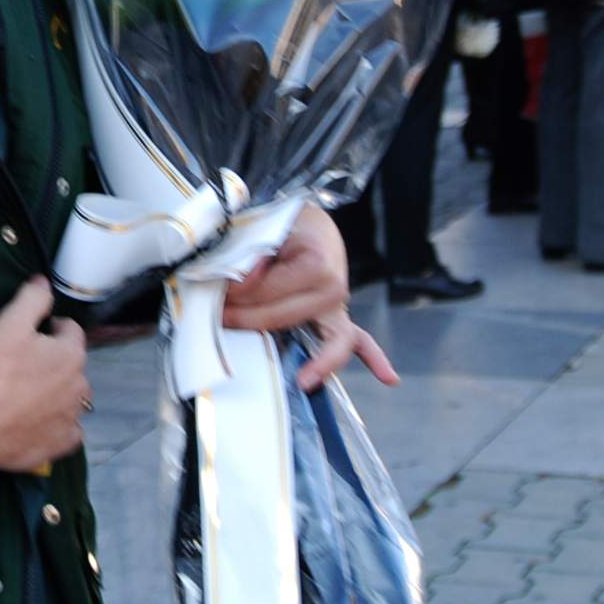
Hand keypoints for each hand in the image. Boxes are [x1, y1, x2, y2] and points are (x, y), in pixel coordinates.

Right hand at [0, 276, 89, 473]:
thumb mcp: (8, 324)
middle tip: (23, 366)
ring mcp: (71, 418)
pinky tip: (40, 422)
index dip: (50, 328)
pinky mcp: (59, 444)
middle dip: (54, 361)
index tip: (29, 335)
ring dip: (58, 393)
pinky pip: (69, 431)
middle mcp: (80, 386)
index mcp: (71, 354)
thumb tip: (44, 281)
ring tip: (28, 395)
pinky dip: (59, 425)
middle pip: (72, 365)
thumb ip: (32, 299)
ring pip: (72, 398)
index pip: (70, 330)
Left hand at [222, 209, 401, 392]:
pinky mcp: (338, 316)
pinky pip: (359, 340)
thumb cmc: (286, 226)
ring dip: (317, 362)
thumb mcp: (266, 229)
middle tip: (218, 317)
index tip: (215, 292)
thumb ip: (250, 256)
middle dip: (247, 319)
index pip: (266, 293)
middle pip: (284, 318)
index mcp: (317, 264)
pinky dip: (374, 359)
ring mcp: (338, 306)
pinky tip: (388, 377)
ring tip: (304, 381)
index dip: (236, 294)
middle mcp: (334, 288)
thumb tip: (238, 285)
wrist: (309, 223)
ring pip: (328, 341)